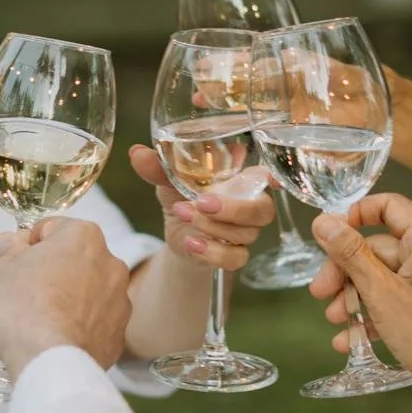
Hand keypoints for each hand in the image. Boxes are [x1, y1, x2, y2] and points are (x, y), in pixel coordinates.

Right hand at [0, 219, 132, 379]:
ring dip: (68, 299)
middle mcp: (110, 264)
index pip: (51, 229)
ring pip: (87, 293)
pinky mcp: (118, 336)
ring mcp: (119, 302)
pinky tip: (56, 339)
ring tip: (41, 320)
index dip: (27, 245)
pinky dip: (78, 328)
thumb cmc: (22, 307)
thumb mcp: (1, 269)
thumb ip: (9, 250)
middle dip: (52, 271)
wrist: (48, 360)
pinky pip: (94, 324)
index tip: (13, 262)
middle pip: (74, 260)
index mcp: (84, 237)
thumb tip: (11, 244)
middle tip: (24, 292)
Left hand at [128, 144, 274, 273]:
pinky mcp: (234, 254)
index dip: (274, 179)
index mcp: (242, 179)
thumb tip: (137, 153)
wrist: (177, 230)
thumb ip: (158, 166)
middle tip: (202, 202)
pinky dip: (213, 252)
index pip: (268, 178)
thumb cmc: (181, 193)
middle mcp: (250, 205)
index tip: (271, 180)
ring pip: (244, 234)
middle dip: (233, 208)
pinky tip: (191, 242)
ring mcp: (246, 233)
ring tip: (183, 214)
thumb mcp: (169, 178)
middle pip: (261, 210)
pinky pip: (234, 258)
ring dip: (211, 226)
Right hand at [309, 193, 411, 407]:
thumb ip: (350, 254)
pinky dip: (372, 313)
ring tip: (333, 319)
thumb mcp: (380, 291)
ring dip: (354, 296)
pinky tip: (346, 338)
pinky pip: (395, 298)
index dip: (357, 214)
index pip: (390, 206)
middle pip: (379, 247)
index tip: (331, 236)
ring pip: (383, 276)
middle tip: (319, 293)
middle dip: (346, 272)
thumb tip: (323, 221)